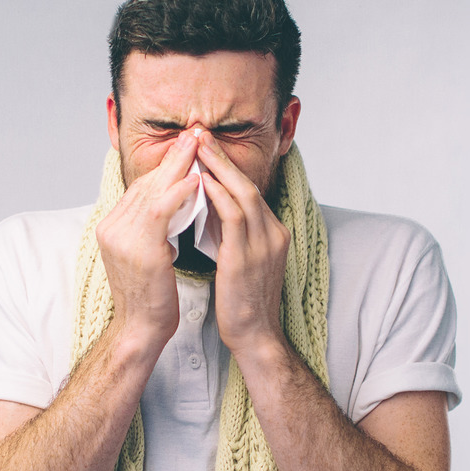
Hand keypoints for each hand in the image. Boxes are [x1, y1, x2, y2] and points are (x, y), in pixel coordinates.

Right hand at [96, 132, 200, 345]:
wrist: (142, 329)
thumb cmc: (151, 295)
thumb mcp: (147, 253)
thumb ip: (153, 226)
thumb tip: (173, 200)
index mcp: (111, 227)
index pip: (141, 188)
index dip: (165, 167)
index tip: (186, 147)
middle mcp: (111, 228)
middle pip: (146, 184)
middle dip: (172, 158)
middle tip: (194, 134)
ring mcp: (122, 238)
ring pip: (153, 192)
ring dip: (178, 166)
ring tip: (198, 146)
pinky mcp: (140, 249)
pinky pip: (160, 212)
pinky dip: (178, 192)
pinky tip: (196, 179)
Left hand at [196, 133, 289, 357]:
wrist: (255, 337)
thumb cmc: (241, 302)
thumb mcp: (238, 260)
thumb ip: (228, 233)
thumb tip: (206, 208)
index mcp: (272, 233)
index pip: (248, 191)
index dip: (226, 167)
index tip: (204, 146)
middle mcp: (273, 233)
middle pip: (248, 183)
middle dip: (222, 157)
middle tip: (199, 133)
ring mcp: (264, 244)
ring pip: (242, 193)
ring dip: (218, 168)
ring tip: (196, 147)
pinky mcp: (248, 257)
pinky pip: (234, 216)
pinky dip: (217, 195)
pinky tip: (200, 181)